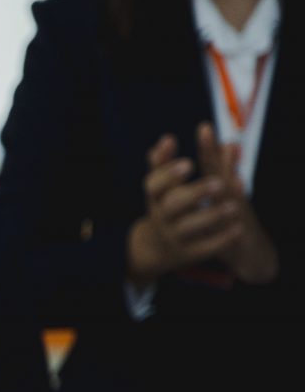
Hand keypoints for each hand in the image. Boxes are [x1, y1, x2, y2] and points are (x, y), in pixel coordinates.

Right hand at [131, 128, 276, 283]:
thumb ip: (164, 163)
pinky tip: (238, 229)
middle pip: (172, 206)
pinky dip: (221, 239)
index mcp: (155, 198)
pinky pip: (203, 248)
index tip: (189, 163)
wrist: (157, 249)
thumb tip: (167, 137)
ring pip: (189, 227)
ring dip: (212, 216)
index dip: (169, 175)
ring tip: (234, 207)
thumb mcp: (160, 188)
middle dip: (195, 194)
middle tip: (219, 182)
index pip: (154, 185)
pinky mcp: (187, 253)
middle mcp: (160, 217)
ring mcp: (172, 236)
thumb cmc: (164, 209)